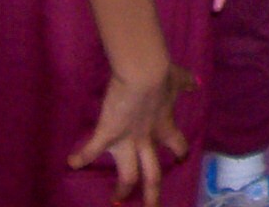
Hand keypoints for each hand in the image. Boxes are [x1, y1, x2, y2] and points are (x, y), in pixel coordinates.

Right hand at [69, 62, 194, 203]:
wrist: (143, 73)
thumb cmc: (161, 74)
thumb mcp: (177, 78)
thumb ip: (186, 83)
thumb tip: (196, 83)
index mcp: (165, 126)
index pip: (178, 146)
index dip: (181, 153)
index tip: (182, 160)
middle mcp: (148, 140)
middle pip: (153, 175)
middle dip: (153, 194)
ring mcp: (128, 141)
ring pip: (127, 175)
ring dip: (122, 189)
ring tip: (117, 201)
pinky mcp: (108, 134)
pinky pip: (92, 150)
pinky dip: (82, 157)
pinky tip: (72, 164)